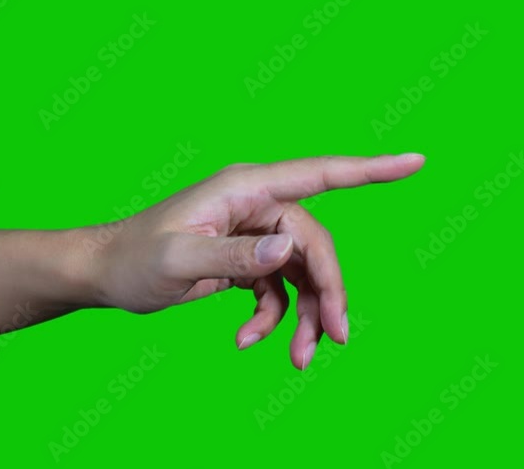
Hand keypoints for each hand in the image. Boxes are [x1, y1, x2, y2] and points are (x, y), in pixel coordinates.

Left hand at [84, 154, 424, 369]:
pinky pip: (281, 288)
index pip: (322, 173)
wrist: (107, 273)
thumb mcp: (178, 259)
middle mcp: (258, 204)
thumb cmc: (134, 258)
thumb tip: (288, 252)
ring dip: (306, 316)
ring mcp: (255, 231)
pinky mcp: (249, 257)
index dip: (372, 169)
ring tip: (299, 359)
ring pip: (304, 272)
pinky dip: (275, 317)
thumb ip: (234, 255)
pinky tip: (250, 340)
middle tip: (333, 342)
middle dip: (328, 294)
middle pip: (316, 247)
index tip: (417, 162)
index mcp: (247, 188)